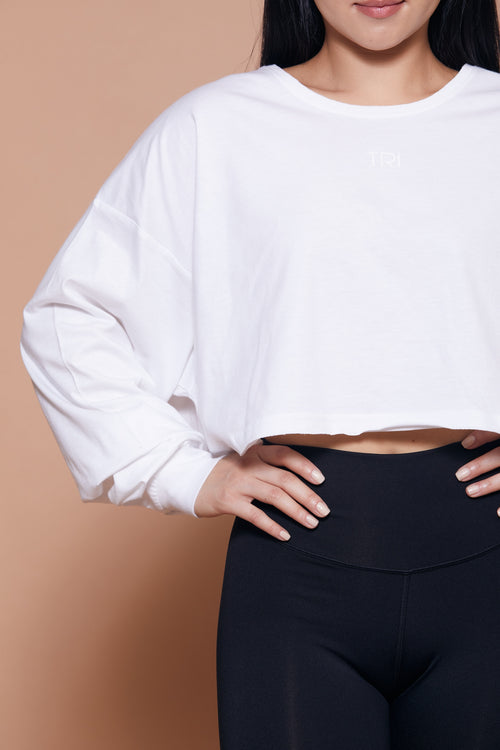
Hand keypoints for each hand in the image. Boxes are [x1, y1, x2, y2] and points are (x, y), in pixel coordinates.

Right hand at [193, 441, 329, 540]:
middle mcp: (247, 464)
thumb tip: (305, 482)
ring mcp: (237, 482)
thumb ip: (269, 466)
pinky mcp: (228, 501)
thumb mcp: (247, 462)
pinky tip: (285, 535)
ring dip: (296, 511)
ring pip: (274, 496)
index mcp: (255, 451)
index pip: (285, 455)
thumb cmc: (228, 474)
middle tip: (324, 511)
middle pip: (284, 478)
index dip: (305, 467)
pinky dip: (273, 526)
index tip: (321, 481)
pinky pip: (256, 515)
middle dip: (308, 496)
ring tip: (311, 523)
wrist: (192, 481)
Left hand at [455, 430, 499, 513]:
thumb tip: (466, 442)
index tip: (465, 445)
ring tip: (470, 492)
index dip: (482, 437)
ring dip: (489, 485)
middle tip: (460, 475)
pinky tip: (498, 513)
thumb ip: (490, 433)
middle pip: (499, 456)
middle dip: (480, 465)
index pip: (497, 432)